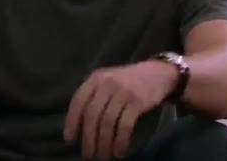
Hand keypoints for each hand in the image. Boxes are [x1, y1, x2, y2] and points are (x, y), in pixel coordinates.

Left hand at [63, 60, 178, 159]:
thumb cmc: (127, 82)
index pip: (78, 101)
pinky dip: (120, 141)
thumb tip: (78, 128)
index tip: (69, 139)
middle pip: (92, 115)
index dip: (72, 122)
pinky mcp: (137, 102)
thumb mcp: (107, 81)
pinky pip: (124, 126)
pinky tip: (119, 152)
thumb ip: (93, 97)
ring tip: (103, 157)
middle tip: (88, 155)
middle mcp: (107, 84)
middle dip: (88, 138)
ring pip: (107, 123)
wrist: (157, 73)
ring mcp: (122, 92)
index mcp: (95, 79)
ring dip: (104, 143)